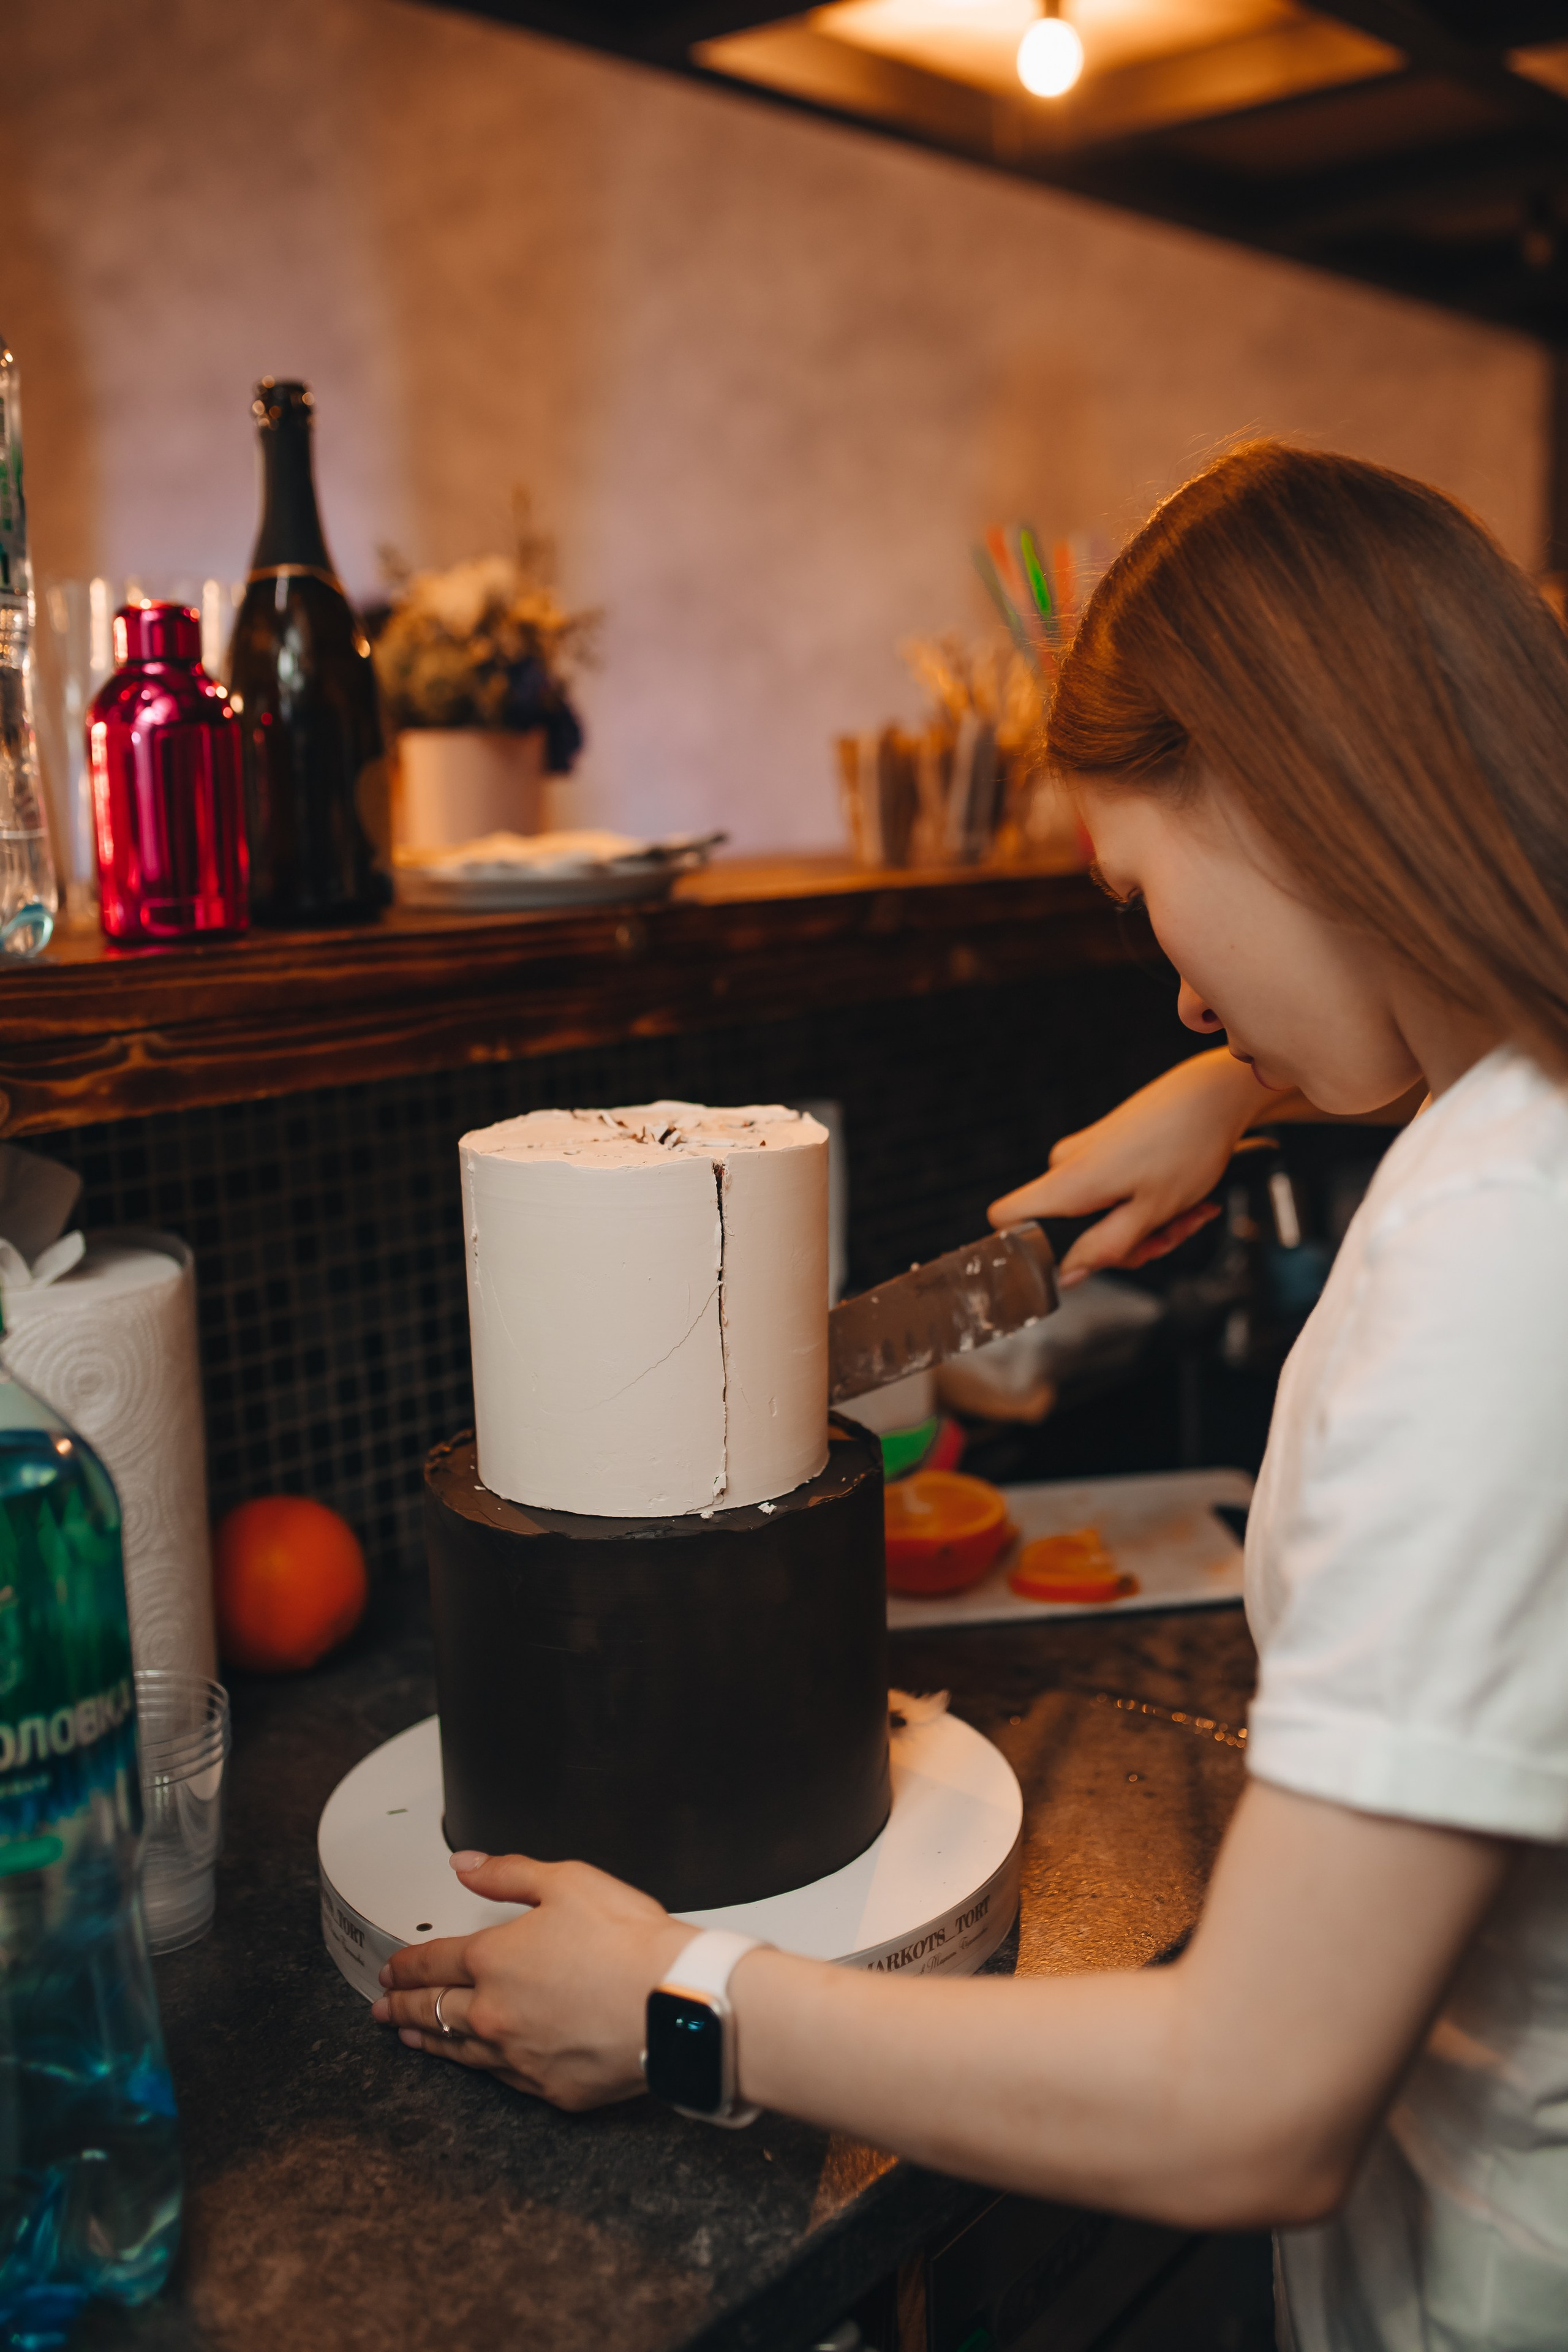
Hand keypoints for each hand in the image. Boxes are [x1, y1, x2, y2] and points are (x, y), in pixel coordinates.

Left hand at [371, 1851, 695, 2109]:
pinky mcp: (549, 2088)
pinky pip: (502, 2078)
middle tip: (383, 2010)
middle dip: (402, 2007)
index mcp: (493, 1960)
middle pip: (432, 2011)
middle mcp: (494, 2013)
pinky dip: (480, 2067)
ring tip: (410, 2038)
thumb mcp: (568, 1882)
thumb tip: (466, 1866)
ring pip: (458, 2050)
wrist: (673, 2002)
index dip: (404, 1965)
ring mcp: (518, 2056)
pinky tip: (474, 2064)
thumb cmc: (630, 1943)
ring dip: (429, 2041)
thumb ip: (508, 1874)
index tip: (389, 1970)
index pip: (432, 1962)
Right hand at [990, 1048, 1282, 1285]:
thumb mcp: (1151, 1213)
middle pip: (1070, 1230)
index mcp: (1068, 1182)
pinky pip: (1113, 1193)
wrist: (1214, 1095)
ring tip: (1186, 1212)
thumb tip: (1068, 1275)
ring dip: (1146, 1226)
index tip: (1069, 1262)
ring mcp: (1084, 1154)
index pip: (1004, 1218)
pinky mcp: (1103, 1149)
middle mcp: (1066, 1165)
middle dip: (1124, 1244)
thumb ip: (1105, 1249)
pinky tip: (1184, 1199)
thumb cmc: (1187, 1145)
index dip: (1023, 1249)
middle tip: (1167, 1235)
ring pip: (1100, 1215)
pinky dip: (1147, 1203)